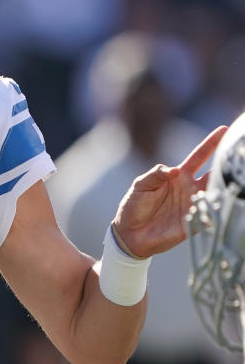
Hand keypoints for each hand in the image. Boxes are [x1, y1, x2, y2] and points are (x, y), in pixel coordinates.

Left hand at [112, 125, 226, 257]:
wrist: (130, 233)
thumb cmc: (134, 206)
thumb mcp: (140, 185)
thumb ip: (155, 174)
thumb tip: (175, 170)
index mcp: (179, 176)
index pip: (199, 156)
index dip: (211, 143)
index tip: (224, 130)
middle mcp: (191, 188)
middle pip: (215, 172)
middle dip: (229, 163)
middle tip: (241, 153)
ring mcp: (195, 205)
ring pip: (218, 192)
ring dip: (228, 185)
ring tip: (239, 176)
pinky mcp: (195, 223)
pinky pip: (211, 215)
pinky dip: (219, 210)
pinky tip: (225, 203)